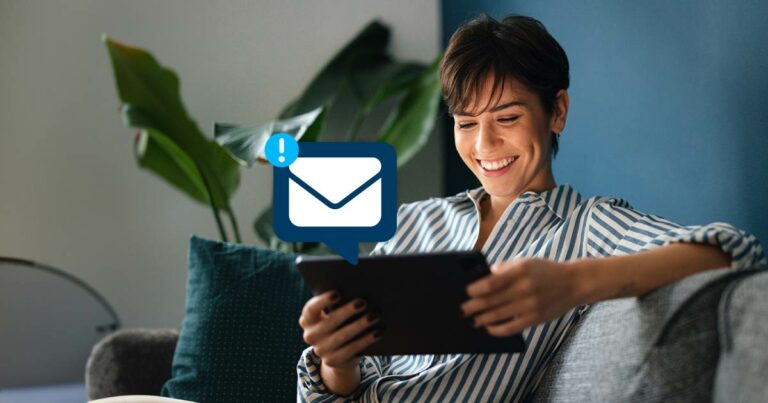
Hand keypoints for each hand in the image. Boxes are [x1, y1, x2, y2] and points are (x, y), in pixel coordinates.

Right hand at [299, 291, 382, 370]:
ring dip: (360, 325)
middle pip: (330, 322)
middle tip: (363, 302)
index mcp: (307, 320)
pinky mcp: (333, 361)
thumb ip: (338, 304)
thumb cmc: (338, 323)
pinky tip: (378, 332)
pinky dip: (366, 340)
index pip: (311, 309)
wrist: (337, 353)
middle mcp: (310, 335)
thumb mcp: (333, 314)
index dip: (323, 300)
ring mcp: (321, 350)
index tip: (338, 293)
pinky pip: (352, 349)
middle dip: (347, 311)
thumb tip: (357, 292)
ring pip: (342, 336)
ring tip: (374, 316)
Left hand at [460, 258, 582, 336]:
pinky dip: (498, 329)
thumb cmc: (544, 271)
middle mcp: (525, 288)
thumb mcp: (525, 262)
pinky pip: (512, 327)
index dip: (475, 290)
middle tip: (462, 310)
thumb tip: (482, 278)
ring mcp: (530, 305)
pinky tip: (489, 328)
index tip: (466, 293)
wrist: (573, 283)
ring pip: (499, 315)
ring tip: (471, 320)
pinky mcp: (535, 318)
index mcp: (520, 271)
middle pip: (492, 301)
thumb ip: (504, 269)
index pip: (492, 283)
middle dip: (474, 307)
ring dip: (482, 319)